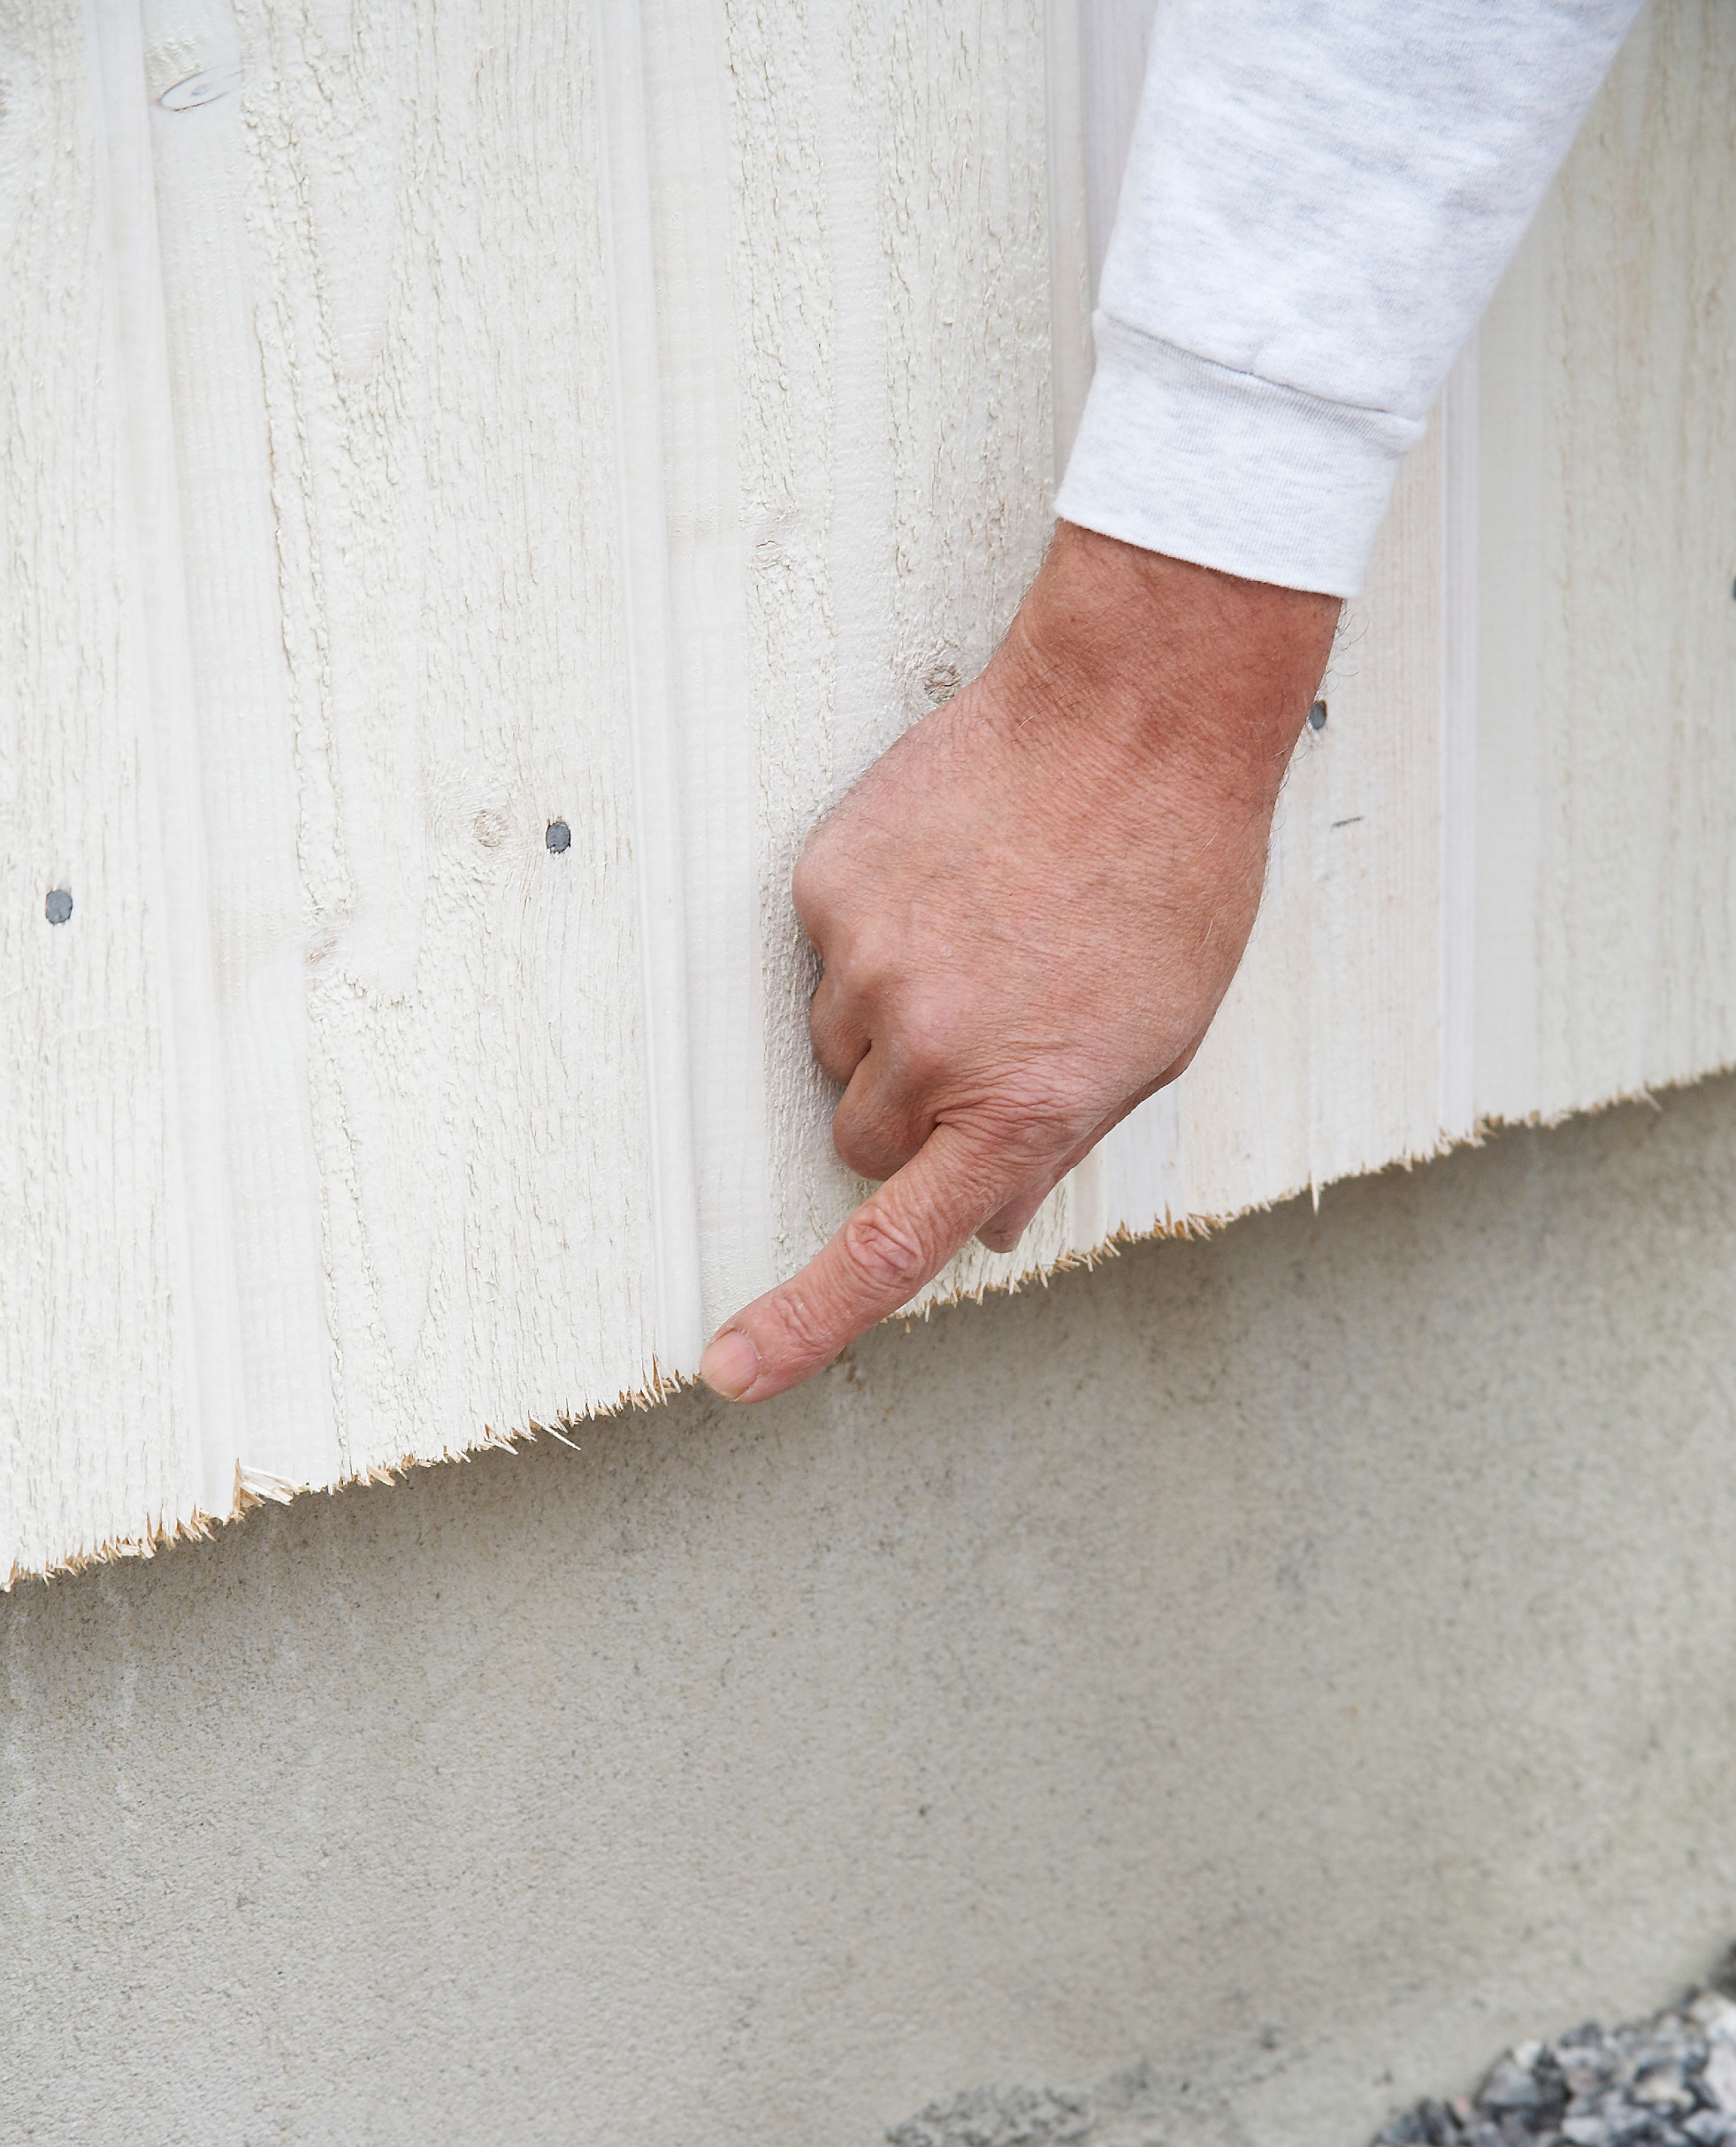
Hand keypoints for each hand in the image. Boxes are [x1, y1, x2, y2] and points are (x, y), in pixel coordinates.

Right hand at [698, 520, 1338, 1403]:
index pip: (889, 1252)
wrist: (1133, 715)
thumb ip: (1055, 1141)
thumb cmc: (1169, 877)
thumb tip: (985, 1218)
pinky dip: (876, 927)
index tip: (734, 1373)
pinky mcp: (828, 885)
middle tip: (988, 1032)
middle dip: (908, 1112)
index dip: (801, 1324)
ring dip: (890, 1017)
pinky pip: (825, 948)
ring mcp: (869, 963)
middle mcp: (930, 1050)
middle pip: (861, 1140)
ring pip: (837, 1043)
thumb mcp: (1150, 1046)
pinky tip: (952, 878)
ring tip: (982, 933)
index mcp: (1019, 1108)